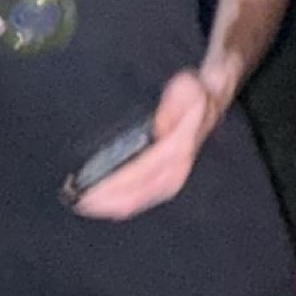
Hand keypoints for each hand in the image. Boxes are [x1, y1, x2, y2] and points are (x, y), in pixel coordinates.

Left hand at [70, 70, 224, 220]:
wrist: (212, 100)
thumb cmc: (196, 96)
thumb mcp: (188, 88)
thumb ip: (174, 104)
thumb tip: (161, 127)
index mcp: (178, 148)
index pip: (143, 171)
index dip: (117, 184)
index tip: (95, 189)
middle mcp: (176, 166)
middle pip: (140, 192)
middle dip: (110, 200)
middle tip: (83, 203)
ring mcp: (174, 174)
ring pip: (143, 197)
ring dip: (116, 204)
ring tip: (91, 207)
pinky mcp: (170, 176)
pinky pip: (147, 195)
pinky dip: (128, 202)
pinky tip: (112, 206)